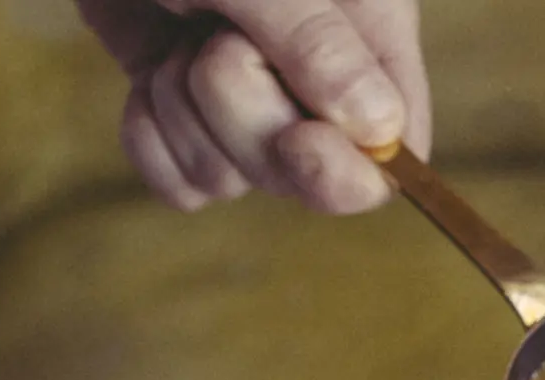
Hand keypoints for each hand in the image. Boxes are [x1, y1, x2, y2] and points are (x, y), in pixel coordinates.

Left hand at [77, 0, 429, 214]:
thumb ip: (315, 39)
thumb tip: (381, 129)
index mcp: (368, 31)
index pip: (396, 145)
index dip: (354, 167)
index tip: (302, 140)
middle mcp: (315, 78)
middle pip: (303, 176)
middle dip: (244, 119)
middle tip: (216, 42)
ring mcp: (249, 100)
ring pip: (231, 180)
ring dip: (186, 111)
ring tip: (180, 32)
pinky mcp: (188, 115)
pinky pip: (181, 184)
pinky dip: (153, 138)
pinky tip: (148, 75)